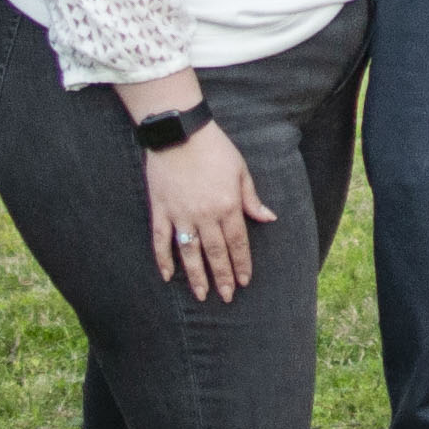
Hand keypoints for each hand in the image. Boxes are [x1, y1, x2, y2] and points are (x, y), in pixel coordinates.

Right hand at [144, 120, 274, 298]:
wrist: (179, 131)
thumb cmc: (214, 148)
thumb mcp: (240, 170)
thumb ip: (251, 198)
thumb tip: (268, 218)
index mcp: (227, 206)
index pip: (237, 243)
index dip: (241, 264)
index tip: (244, 281)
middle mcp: (205, 215)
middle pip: (215, 253)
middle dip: (222, 277)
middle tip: (226, 296)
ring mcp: (180, 214)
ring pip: (190, 253)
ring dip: (197, 276)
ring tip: (202, 295)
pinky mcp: (160, 210)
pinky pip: (161, 240)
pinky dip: (163, 259)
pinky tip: (168, 276)